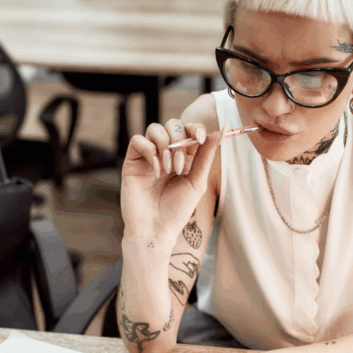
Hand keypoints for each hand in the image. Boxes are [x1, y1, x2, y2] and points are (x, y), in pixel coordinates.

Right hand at [120, 119, 222, 242]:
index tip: (200, 138)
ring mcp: (149, 156)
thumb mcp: (197, 181)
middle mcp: (167, 152)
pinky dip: (149, 151)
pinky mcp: (133, 161)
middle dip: (179, 140)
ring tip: (168, 170)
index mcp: (185, 156)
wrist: (155, 229)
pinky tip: (156, 171)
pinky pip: (138, 140)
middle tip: (180, 167)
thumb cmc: (177, 209)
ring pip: (155, 128)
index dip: (195, 128)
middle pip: (173, 124)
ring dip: (165, 146)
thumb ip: (206, 155)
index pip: (190, 129)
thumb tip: (220, 131)